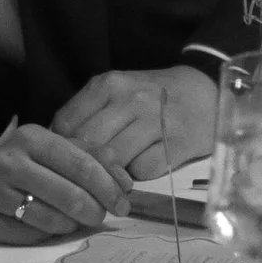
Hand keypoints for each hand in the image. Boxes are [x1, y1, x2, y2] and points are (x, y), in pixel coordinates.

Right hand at [0, 119, 128, 244]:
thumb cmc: (21, 167)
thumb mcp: (50, 151)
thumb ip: (89, 157)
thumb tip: (124, 179)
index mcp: (31, 137)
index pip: (80, 163)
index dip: (108, 185)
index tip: (124, 200)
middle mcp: (11, 161)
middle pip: (70, 194)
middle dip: (96, 209)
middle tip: (105, 215)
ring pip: (55, 218)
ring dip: (75, 224)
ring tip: (77, 219)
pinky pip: (36, 233)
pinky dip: (52, 232)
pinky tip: (52, 224)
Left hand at [51, 62, 218, 181]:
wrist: (206, 92)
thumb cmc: (154, 97)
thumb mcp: (117, 92)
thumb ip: (88, 114)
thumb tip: (55, 147)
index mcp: (108, 84)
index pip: (66, 123)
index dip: (62, 147)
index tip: (67, 160)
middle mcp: (130, 99)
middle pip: (88, 144)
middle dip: (85, 167)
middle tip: (89, 178)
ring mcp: (155, 120)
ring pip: (113, 160)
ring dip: (111, 175)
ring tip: (116, 175)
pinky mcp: (177, 143)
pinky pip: (143, 171)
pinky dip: (139, 176)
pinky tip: (144, 165)